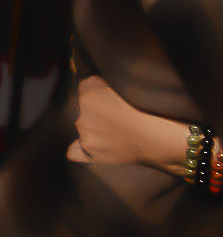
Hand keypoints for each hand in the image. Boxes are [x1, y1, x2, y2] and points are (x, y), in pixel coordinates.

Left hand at [65, 76, 192, 176]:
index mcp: (89, 96)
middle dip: (97, 110)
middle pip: (85, 109)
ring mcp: (86, 136)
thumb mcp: (128, 86)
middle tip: (120, 116)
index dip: (100, 89)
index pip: (86, 87)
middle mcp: (82, 116)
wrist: (160, 139)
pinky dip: (79, 150)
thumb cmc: (150, 110)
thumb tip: (95, 84)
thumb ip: (104, 84)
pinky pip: (75, 152)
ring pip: (84, 128)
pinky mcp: (91, 152)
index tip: (114, 95)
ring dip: (95, 128)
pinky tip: (88, 147)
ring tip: (118, 131)